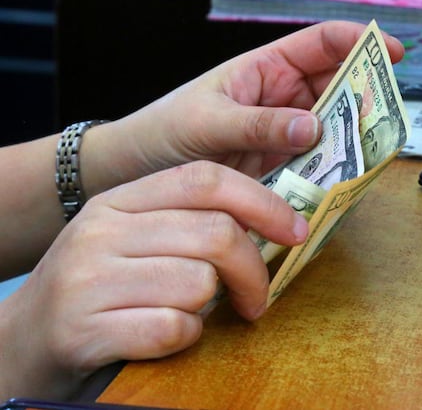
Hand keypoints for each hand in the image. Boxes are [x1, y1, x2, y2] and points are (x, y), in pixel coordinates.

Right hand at [0, 161, 305, 398]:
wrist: (24, 339)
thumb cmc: (100, 288)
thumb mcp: (134, 238)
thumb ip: (188, 221)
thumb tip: (276, 222)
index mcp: (120, 199)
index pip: (206, 179)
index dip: (263, 202)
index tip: (296, 230)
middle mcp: (101, 230)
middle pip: (216, 233)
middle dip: (254, 272)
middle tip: (257, 299)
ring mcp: (89, 278)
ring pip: (199, 283)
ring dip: (210, 308)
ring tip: (188, 315)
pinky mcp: (84, 327)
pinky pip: (173, 328)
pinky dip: (185, 338)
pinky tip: (165, 337)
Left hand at [81, 20, 404, 195]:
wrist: (134, 175)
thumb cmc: (164, 132)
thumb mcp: (208, 122)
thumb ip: (259, 124)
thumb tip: (313, 125)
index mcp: (266, 69)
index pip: (321, 45)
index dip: (359, 43)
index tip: (392, 53)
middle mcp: (282, 99)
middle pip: (339, 89)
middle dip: (366, 98)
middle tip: (386, 117)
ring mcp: (285, 136)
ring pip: (334, 131)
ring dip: (354, 140)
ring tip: (370, 152)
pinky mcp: (282, 170)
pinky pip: (317, 166)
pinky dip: (334, 173)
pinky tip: (346, 181)